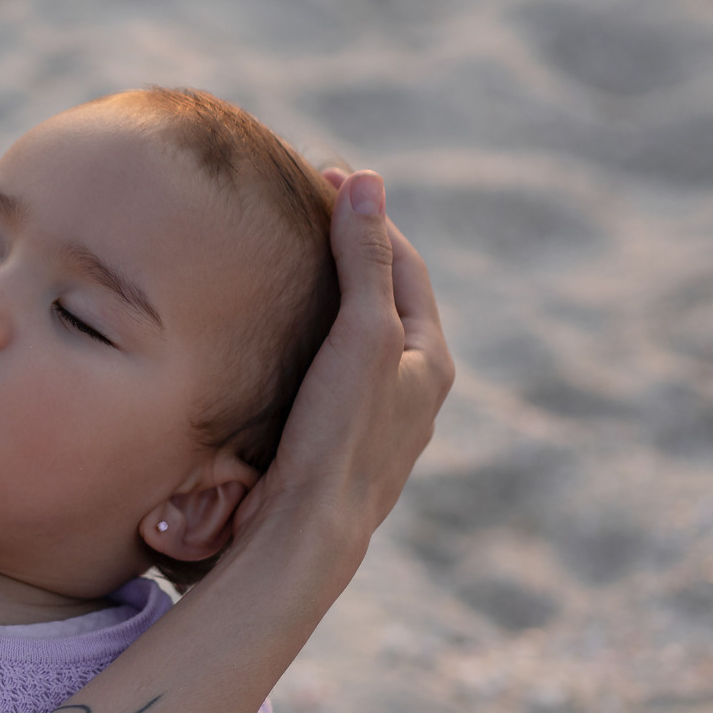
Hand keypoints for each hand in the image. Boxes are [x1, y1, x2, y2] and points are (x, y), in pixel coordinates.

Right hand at [231, 171, 452, 565]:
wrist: (307, 536)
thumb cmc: (339, 435)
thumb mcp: (360, 333)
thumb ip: (364, 259)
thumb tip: (367, 182)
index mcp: (430, 360)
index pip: (403, 264)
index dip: (366, 217)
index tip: (325, 176)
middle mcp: (413, 392)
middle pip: (385, 301)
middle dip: (351, 254)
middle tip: (306, 212)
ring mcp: (378, 422)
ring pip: (359, 341)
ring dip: (332, 299)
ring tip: (292, 267)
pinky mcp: (340, 448)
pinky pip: (334, 376)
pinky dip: (314, 342)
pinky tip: (281, 344)